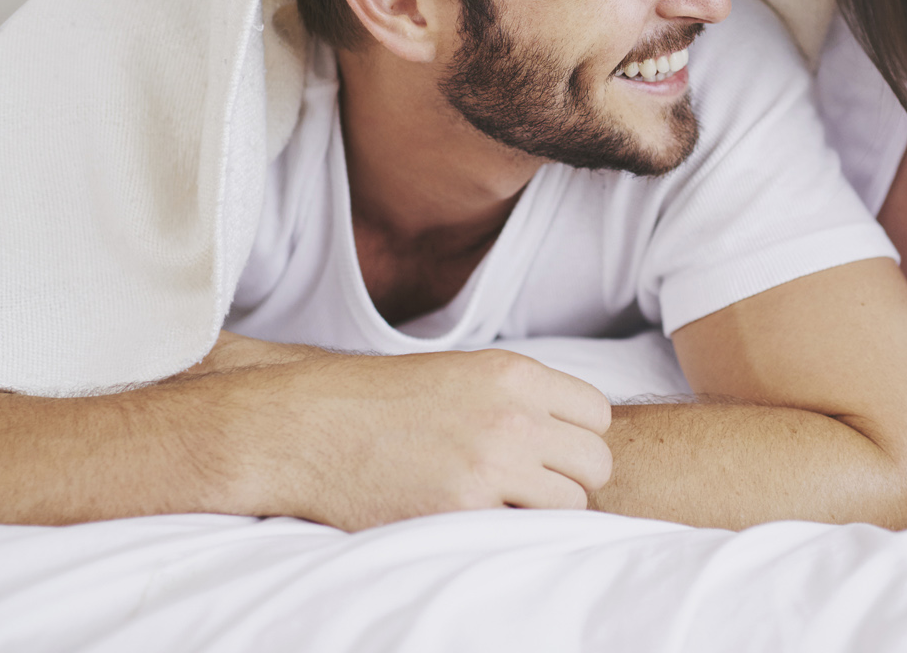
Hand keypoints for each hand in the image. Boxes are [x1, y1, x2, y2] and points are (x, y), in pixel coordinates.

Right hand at [240, 348, 612, 529]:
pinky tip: (473, 519)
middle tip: (530, 487)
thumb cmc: (381, 403)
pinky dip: (508, 532)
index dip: (577, 438)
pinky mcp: (464, 509)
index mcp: (513, 374)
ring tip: (501, 505)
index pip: (597, 414)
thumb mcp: (462, 375)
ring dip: (545, 510)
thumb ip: (518, 397)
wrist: (309, 427)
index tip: (549, 451)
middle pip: (595, 462)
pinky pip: (525, 531)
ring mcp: (492, 463)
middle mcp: (513, 414)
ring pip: (572, 502)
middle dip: (571, 478)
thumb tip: (569, 430)